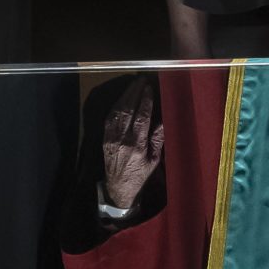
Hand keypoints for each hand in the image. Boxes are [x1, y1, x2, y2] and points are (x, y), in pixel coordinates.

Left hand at [100, 79, 163, 213]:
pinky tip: (123, 98)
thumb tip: (163, 120)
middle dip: (134, 92)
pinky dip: (117, 105)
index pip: (141, 117)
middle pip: (128, 110)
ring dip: (125, 95)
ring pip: (117, 111)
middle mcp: (122, 139)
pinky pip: (110, 117)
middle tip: (141, 80)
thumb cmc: (140, 175)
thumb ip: (158, 139)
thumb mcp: (154, 160)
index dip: (145, 101)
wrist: (118, 188)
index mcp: (136, 145)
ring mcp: (111, 137)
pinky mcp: (105, 138)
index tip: (149, 88)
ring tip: (133, 84)